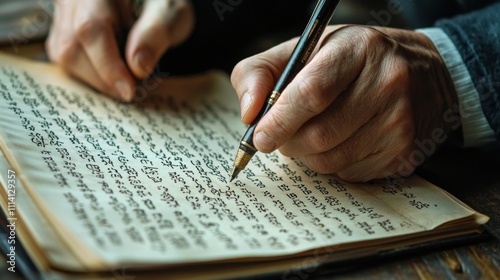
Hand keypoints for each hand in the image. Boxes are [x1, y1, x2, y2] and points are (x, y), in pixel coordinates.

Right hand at [46, 0, 193, 100]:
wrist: (153, 5)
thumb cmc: (162, 6)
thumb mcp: (171, 13)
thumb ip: (156, 33)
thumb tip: (138, 67)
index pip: (91, 29)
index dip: (108, 65)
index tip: (128, 90)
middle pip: (72, 47)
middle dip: (105, 78)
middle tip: (136, 87)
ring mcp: (62, 14)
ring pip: (65, 57)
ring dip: (98, 79)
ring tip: (128, 78)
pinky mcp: (60, 31)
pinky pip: (67, 60)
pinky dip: (92, 75)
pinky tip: (115, 73)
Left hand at [231, 25, 458, 181]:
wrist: (426, 74)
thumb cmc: (353, 61)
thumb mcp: (306, 50)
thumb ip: (261, 71)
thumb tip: (247, 113)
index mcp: (359, 49)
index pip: (312, 92)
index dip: (280, 119)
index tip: (259, 136)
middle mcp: (388, 84)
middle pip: (319, 134)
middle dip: (289, 142)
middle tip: (283, 134)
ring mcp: (401, 122)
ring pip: (330, 160)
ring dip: (309, 155)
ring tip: (315, 133)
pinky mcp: (406, 153)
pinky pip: (349, 174)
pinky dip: (334, 164)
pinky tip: (344, 141)